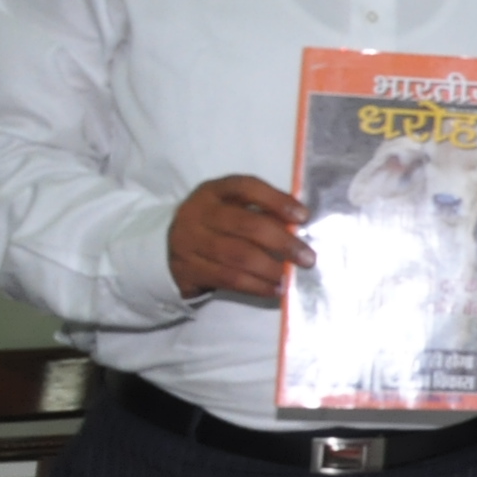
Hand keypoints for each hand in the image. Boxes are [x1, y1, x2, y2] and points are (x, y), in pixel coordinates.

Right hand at [166, 175, 310, 299]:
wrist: (169, 246)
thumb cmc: (216, 223)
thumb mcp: (232, 207)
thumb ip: (262, 211)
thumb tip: (299, 228)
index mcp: (213, 191)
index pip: (246, 187)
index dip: (277, 200)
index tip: (304, 216)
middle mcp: (197, 213)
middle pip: (246, 225)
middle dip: (282, 242)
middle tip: (307, 257)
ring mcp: (188, 242)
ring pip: (237, 256)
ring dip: (270, 269)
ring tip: (291, 276)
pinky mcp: (186, 269)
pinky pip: (228, 279)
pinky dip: (256, 286)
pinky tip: (275, 289)